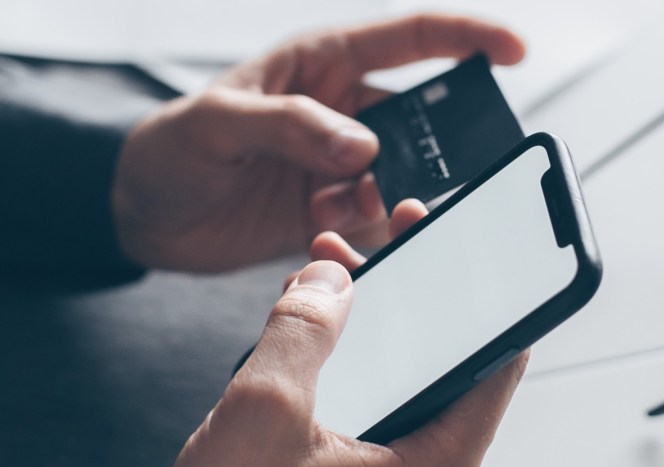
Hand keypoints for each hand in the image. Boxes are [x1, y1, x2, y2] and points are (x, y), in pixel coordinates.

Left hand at [113, 14, 524, 271]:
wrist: (148, 216)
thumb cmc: (174, 148)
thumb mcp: (219, 121)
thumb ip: (291, 127)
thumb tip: (363, 148)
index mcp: (323, 66)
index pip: (408, 39)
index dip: (466, 36)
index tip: (513, 51)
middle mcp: (344, 114)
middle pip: (419, 120)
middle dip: (429, 149)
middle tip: (406, 179)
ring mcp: (342, 167)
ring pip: (401, 178)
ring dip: (383, 199)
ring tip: (327, 208)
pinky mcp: (334, 214)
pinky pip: (375, 222)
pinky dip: (363, 232)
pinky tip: (319, 230)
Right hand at [161, 202, 528, 466]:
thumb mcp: (262, 416)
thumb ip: (302, 332)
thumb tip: (329, 281)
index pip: (495, 365)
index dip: (482, 296)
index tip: (460, 251)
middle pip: (444, 367)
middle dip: (408, 299)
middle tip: (384, 248)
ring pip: (402, 385)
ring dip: (369, 330)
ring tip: (334, 279)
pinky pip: (372, 410)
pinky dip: (349, 367)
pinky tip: (312, 333)